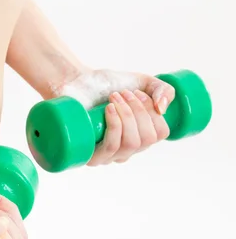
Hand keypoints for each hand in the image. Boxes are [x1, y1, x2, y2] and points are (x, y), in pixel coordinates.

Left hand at [57, 69, 175, 164]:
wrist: (75, 82)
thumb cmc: (106, 85)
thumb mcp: (141, 82)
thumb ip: (162, 90)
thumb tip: (163, 108)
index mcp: (139, 137)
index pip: (160, 134)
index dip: (153, 111)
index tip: (137, 93)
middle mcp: (124, 151)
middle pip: (146, 139)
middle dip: (138, 111)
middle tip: (122, 93)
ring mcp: (106, 156)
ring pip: (130, 143)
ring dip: (126, 115)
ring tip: (113, 98)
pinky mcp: (88, 155)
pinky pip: (111, 147)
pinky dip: (115, 125)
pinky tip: (109, 109)